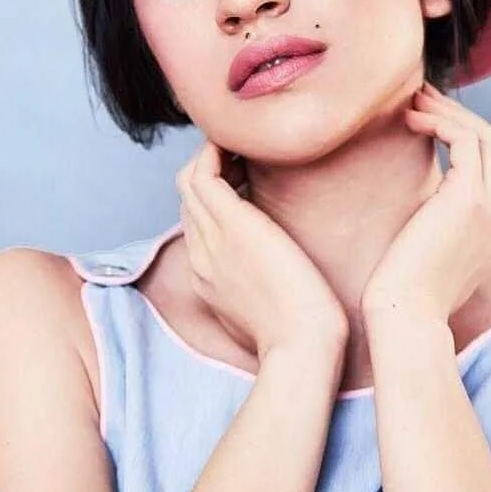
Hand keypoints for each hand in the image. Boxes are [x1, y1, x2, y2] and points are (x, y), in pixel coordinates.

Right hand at [176, 140, 348, 360]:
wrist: (302, 346)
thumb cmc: (301, 337)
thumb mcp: (271, 314)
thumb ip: (265, 291)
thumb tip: (281, 279)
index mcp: (207, 277)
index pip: (198, 224)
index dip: (219, 198)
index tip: (251, 183)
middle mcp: (200, 255)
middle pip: (188, 198)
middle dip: (213, 172)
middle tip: (251, 157)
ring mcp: (209, 238)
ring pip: (189, 180)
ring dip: (213, 156)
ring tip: (249, 145)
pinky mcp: (228, 222)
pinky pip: (202, 171)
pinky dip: (217, 151)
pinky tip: (247, 145)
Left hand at [359, 80, 490, 322]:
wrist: (405, 319)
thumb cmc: (402, 298)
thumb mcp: (425, 260)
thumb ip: (432, 233)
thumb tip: (415, 216)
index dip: (464, 137)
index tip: (429, 121)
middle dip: (461, 116)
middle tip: (422, 98)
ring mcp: (489, 209)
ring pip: (487, 138)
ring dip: (450, 113)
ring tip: (413, 101)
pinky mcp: (469, 201)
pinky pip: (466, 142)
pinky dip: (441, 123)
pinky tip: (410, 121)